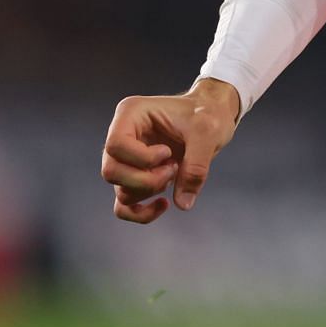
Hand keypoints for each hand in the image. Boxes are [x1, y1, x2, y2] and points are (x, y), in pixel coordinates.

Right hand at [99, 77, 240, 222]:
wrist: (213, 116)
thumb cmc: (207, 113)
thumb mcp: (207, 132)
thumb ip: (196, 166)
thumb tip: (182, 203)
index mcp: (131, 114)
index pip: (115, 145)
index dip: (142, 158)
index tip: (168, 152)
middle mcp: (122, 135)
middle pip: (112, 171)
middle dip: (146, 180)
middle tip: (173, 168)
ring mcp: (127, 158)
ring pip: (120, 190)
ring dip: (150, 190)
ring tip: (175, 172)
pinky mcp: (135, 177)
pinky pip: (123, 206)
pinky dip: (140, 213)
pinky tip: (164, 204)